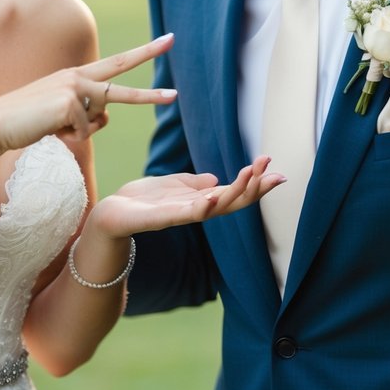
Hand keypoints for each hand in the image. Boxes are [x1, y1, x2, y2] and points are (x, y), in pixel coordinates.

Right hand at [0, 34, 176, 153]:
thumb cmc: (27, 122)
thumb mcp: (62, 116)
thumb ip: (87, 114)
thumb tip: (107, 116)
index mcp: (76, 76)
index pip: (116, 63)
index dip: (144, 53)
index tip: (168, 40)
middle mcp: (77, 76)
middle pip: (121, 73)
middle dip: (149, 61)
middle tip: (173, 41)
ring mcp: (74, 88)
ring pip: (100, 115)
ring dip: (80, 128)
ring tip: (52, 124)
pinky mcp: (69, 103)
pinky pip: (83, 131)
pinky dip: (68, 137)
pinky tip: (47, 130)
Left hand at [88, 156, 284, 236]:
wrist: (112, 214)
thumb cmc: (142, 200)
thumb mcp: (174, 185)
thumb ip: (194, 184)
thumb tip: (215, 181)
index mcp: (201, 201)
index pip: (236, 193)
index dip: (257, 184)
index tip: (277, 171)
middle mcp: (196, 211)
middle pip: (235, 202)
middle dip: (255, 187)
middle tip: (273, 171)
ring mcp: (181, 216)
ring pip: (216, 207)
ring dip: (236, 192)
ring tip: (252, 175)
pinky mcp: (161, 219)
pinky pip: (186, 215)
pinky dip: (202, 207)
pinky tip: (214, 197)